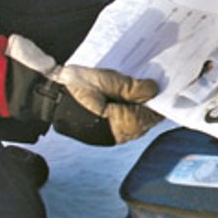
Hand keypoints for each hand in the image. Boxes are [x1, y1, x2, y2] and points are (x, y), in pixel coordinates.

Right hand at [5, 35, 160, 145]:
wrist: (48, 95)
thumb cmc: (77, 86)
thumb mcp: (108, 80)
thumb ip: (132, 87)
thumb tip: (153, 90)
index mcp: (121, 124)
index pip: (151, 116)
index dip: (160, 103)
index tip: (168, 90)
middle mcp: (117, 135)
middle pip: (143, 122)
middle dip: (150, 106)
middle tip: (156, 88)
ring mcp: (107, 137)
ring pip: (133, 125)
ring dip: (139, 110)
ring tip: (142, 92)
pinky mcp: (99, 134)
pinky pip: (121, 126)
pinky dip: (128, 114)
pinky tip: (127, 100)